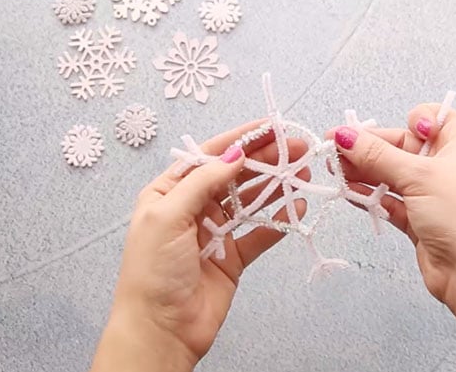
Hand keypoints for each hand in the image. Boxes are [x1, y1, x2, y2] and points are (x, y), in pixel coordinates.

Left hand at [91, 120, 308, 371]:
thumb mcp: (169, 216)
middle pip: (235, 175)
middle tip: (298, 148)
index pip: (209, 156)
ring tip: (303, 172)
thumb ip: (203, 182)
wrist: (160, 330)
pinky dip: (279, 220)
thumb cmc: (153, 270)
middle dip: (266, 159)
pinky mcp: (232, 257)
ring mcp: (215, 232)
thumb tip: (234, 154)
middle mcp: (193, 208)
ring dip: (276, 185)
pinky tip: (298, 207)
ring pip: (251, 201)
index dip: (241, 139)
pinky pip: (259, 232)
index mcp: (170, 193)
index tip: (271, 126)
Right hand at [326, 106, 455, 371]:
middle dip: (369, 147)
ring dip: (364, 171)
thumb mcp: (417, 175)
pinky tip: (347, 191)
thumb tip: (343, 135)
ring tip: (334, 170)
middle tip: (333, 149)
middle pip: (402, 146)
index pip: (434, 118)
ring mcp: (431, 194)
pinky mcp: (418, 219)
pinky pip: (389, 201)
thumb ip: (376, 155)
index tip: (393, 130)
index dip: (412, 120)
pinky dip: (370, 196)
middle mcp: (446, 166)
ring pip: (391, 175)